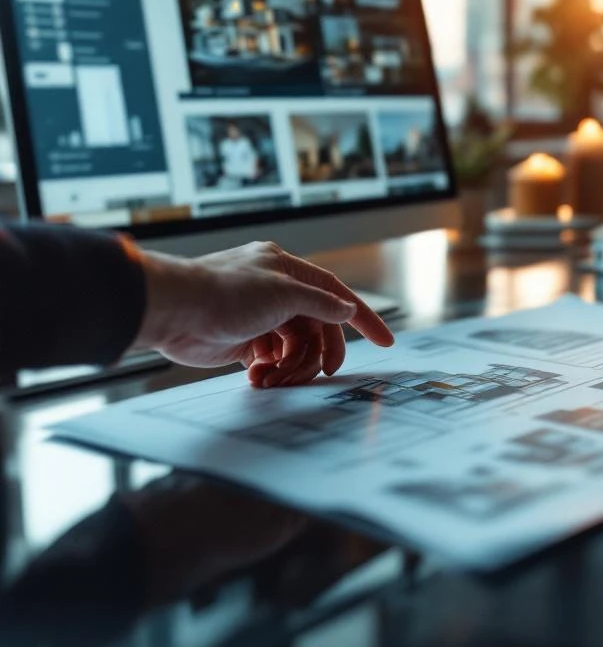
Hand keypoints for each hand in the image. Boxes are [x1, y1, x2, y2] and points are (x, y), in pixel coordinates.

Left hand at [131, 241, 393, 386]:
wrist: (172, 312)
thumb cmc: (223, 293)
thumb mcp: (283, 293)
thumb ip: (320, 304)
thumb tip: (346, 310)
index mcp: (287, 270)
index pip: (337, 294)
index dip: (364, 318)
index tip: (386, 341)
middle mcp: (276, 291)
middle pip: (316, 328)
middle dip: (319, 353)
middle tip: (322, 373)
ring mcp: (260, 316)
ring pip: (295, 348)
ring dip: (290, 366)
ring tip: (273, 377)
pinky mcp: (243, 340)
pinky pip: (273, 360)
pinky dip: (271, 370)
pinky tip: (258, 376)